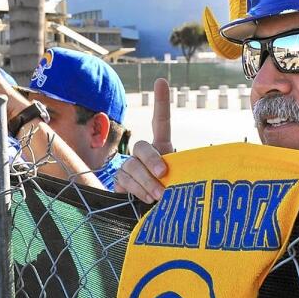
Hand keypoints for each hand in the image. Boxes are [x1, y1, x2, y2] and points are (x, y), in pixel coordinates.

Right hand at [115, 78, 173, 202]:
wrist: (153, 216)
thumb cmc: (173, 197)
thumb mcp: (180, 183)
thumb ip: (177, 175)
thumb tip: (170, 176)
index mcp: (161, 149)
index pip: (160, 122)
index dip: (160, 102)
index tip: (161, 81)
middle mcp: (143, 155)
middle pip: (142, 147)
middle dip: (152, 160)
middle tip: (164, 176)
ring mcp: (129, 167)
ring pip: (132, 167)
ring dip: (146, 182)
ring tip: (158, 196)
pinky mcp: (119, 182)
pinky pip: (124, 181)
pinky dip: (136, 190)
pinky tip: (144, 199)